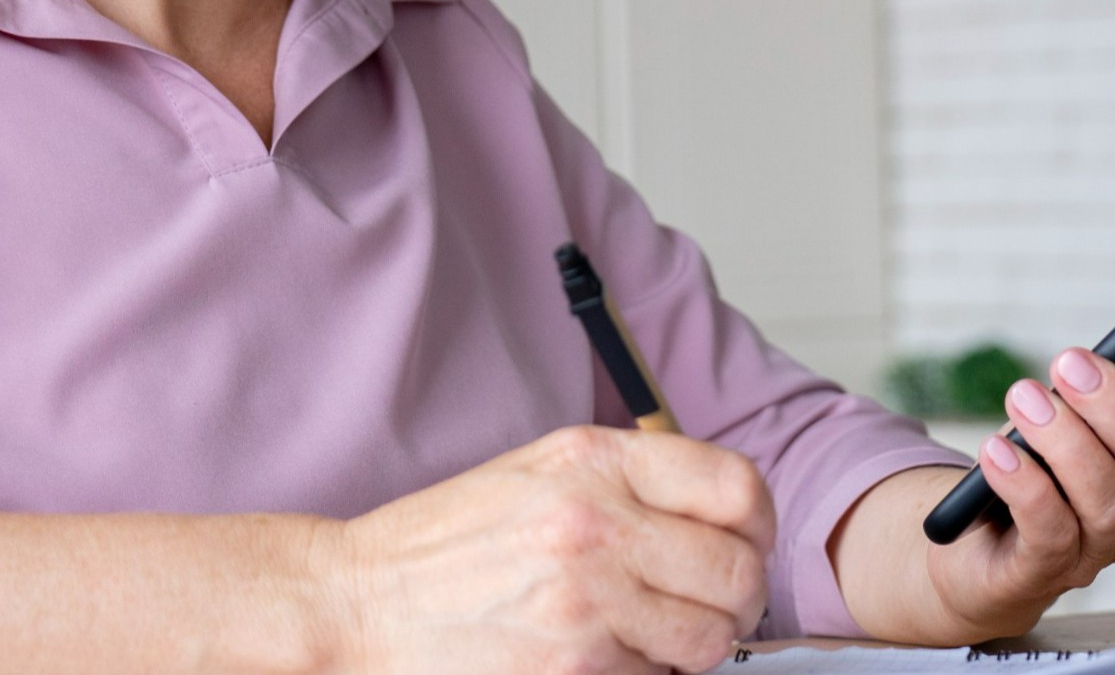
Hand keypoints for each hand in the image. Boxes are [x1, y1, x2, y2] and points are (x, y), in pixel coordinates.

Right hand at [328, 424, 775, 674]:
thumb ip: (626, 482)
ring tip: (651, 636)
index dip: (755, 525)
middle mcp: (598, 522)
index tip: (742, 544)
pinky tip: (604, 657)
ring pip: (710, 639)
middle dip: (735, 599)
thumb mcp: (536, 474)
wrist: (359, 602)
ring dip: (696, 646)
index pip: (736, 485)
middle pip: (738, 571)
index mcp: (593, 459)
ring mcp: (588, 602)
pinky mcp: (577, 670)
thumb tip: (716, 518)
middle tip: (705, 606)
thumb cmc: (445, 545)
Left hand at [927, 293, 1114, 637]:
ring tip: (1023, 395)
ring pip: (1106, 499)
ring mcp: (1099, 548)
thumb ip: (1096, 382)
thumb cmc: (1032, 466)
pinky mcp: (1044, 570)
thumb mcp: (1061, 418)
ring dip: (1064, 440)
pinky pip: (1048, 530)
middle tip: (1068, 362)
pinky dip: (1024, 484)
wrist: (978, 546)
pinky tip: (995, 450)